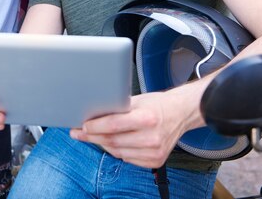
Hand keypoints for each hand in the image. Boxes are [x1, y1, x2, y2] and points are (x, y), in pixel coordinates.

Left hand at [69, 91, 192, 167]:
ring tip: (95, 136)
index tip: (82, 126)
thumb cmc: (157, 105)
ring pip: (118, 152)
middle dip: (93, 136)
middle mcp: (152, 137)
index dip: (95, 127)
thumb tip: (93, 116)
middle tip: (80, 132)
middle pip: (113, 140)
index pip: (113, 125)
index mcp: (147, 118)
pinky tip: (114, 142)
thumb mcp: (137, 100)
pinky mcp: (155, 161)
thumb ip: (118, 108)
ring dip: (104, 144)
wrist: (181, 113)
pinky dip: (118, 151)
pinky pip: (127, 159)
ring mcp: (154, 151)